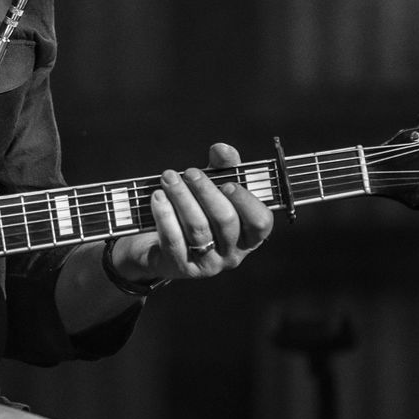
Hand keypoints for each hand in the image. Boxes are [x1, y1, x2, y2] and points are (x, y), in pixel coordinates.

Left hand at [112, 143, 273, 281]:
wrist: (158, 245)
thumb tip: (221, 149)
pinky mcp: (181, 268)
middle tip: (190, 172)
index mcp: (249, 235)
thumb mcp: (213, 188)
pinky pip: (173, 240)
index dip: (246, 202)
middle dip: (206, 192)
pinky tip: (158, 197)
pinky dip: (165, 215)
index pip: (260, 222)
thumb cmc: (196, 210)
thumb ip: (223, 167)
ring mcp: (207, 265)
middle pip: (225, 221)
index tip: (227, 183)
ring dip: (182, 198)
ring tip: (168, 178)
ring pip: (198, 228)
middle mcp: (233, 254)